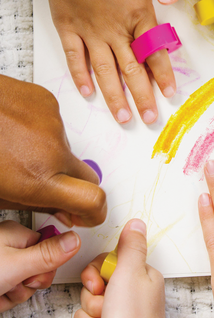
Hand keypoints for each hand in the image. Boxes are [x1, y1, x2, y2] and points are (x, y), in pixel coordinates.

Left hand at [0, 75, 105, 226]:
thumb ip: (35, 204)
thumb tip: (63, 210)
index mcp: (37, 179)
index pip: (93, 200)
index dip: (94, 213)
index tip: (87, 215)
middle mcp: (52, 150)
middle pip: (88, 177)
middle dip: (75, 186)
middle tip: (51, 187)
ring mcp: (53, 123)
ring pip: (68, 151)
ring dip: (51, 156)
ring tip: (16, 150)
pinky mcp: (48, 102)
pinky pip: (56, 126)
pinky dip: (41, 133)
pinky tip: (15, 131)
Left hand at [0, 220, 79, 311]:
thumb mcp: (16, 265)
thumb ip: (49, 254)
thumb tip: (76, 239)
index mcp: (17, 234)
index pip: (51, 250)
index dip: (45, 268)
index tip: (32, 274)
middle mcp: (10, 246)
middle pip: (40, 269)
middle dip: (27, 285)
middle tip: (12, 284)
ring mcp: (3, 265)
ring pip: (25, 285)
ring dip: (13, 295)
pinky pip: (11, 293)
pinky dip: (2, 301)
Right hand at [47, 0, 172, 123]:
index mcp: (138, 18)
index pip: (154, 54)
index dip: (164, 75)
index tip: (170, 94)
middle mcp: (117, 31)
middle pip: (132, 71)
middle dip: (142, 97)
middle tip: (149, 119)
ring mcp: (92, 33)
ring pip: (105, 71)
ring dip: (114, 96)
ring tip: (123, 117)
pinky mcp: (69, 29)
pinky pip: (75, 57)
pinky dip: (80, 76)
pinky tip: (87, 94)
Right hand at [73, 219, 165, 317]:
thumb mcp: (130, 273)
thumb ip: (130, 246)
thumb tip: (136, 223)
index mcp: (142, 277)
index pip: (108, 263)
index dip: (96, 273)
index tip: (99, 283)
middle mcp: (134, 296)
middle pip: (95, 287)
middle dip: (93, 300)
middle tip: (106, 307)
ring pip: (89, 310)